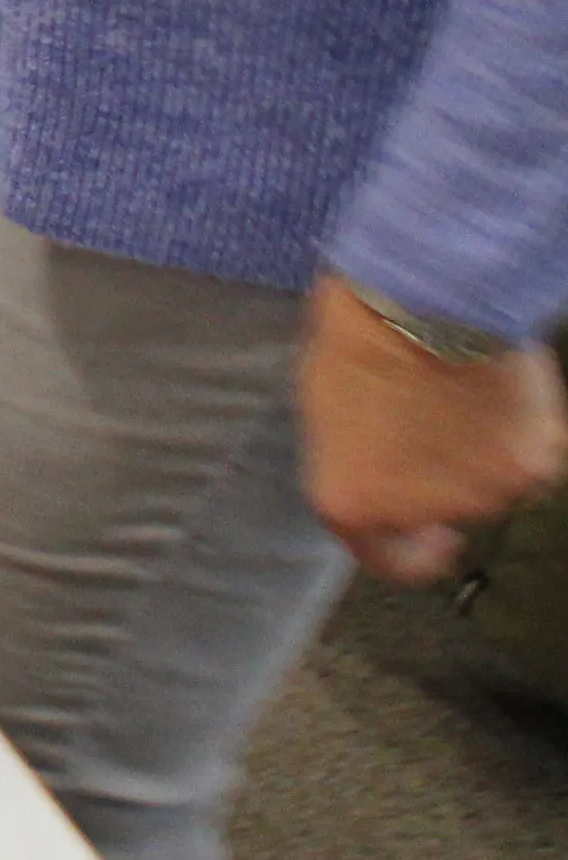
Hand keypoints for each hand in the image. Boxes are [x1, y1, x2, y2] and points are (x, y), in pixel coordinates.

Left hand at [301, 281, 567, 584]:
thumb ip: (356, 456)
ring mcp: (480, 493)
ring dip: (483, 450)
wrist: (423, 300)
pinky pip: (532, 457)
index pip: (383, 559)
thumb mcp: (327, 405)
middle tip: (439, 429)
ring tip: (458, 390)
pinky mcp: (529, 466)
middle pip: (444, 512)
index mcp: (351, 501)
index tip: (434, 538)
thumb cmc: (360, 338)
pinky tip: (497, 388)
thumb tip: (380, 469)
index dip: (409, 553)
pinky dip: (523, 431)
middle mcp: (417, 512)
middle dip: (445, 484)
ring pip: (492, 481)